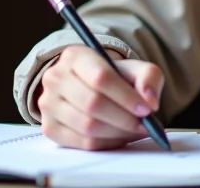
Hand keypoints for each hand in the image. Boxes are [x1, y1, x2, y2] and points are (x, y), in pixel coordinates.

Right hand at [37, 45, 163, 150]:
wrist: (87, 87)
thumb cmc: (113, 77)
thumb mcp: (134, 68)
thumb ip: (148, 77)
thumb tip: (150, 101)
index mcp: (75, 56)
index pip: (101, 77)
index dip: (126, 96)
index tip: (147, 109)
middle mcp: (55, 77)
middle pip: (93, 104)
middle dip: (124, 118)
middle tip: (144, 125)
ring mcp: (48, 104)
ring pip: (87, 126)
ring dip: (118, 133)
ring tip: (134, 130)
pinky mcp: (49, 127)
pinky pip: (82, 143)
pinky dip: (107, 143)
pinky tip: (119, 137)